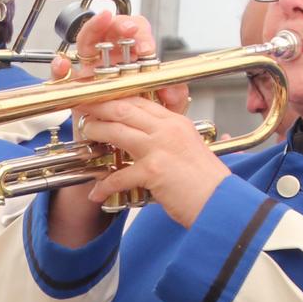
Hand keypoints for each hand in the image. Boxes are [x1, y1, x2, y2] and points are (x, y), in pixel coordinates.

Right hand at [51, 12, 188, 114]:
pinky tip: (65, 63)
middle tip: (129, 31)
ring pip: (87, 41)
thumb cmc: (138, 126)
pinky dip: (60, 66)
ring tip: (102, 23)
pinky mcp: (74, 90)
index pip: (136, 33)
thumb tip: (173, 89)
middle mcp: (110, 62)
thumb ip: (174, 99)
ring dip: (94, 28)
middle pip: (110, 30)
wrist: (119, 152)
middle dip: (119, 24)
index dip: (141, 34)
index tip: (146, 49)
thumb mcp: (163, 112)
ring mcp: (90, 73)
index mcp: (132, 61)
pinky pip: (62, 74)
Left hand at [78, 95, 227, 225]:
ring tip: (85, 136)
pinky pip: (119, 175)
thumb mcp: (188, 149)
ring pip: (116, 131)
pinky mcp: (154, 171)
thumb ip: (169, 139)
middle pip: (123, 108)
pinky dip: (104, 185)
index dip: (115, 97)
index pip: (139, 100)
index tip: (98, 98)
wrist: (222, 204)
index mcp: (176, 122)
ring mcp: (160, 148)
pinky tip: (95, 194)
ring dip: (96, 132)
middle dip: (97, 106)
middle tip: (80, 107)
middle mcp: (168, 130)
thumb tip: (145, 137)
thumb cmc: (207, 183)